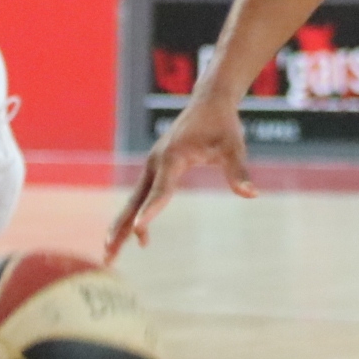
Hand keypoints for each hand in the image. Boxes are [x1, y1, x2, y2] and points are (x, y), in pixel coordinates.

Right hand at [106, 94, 258, 261]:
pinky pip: (141, 196)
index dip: (151, 210)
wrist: (209, 102)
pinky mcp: (156, 168)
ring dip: (121, 227)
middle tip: (107, 255)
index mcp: (172, 157)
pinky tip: (140, 235)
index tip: (139, 230)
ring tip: (110, 255)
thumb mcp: (234, 146)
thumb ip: (238, 171)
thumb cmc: (222, 124)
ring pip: (133, 201)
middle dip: (121, 229)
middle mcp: (156, 162)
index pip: (161, 190)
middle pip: (134, 201)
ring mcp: (153, 165)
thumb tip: (251, 194)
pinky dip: (134, 215)